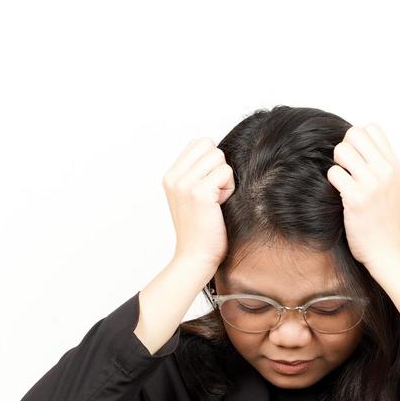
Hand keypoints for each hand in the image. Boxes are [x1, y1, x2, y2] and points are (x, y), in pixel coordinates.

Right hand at [162, 137, 235, 276]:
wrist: (195, 257)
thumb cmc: (200, 231)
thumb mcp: (191, 196)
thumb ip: (197, 173)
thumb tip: (215, 151)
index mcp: (170, 176)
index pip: (199, 142)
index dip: (212, 161)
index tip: (209, 185)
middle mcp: (174, 177)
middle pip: (210, 146)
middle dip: (219, 168)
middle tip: (214, 194)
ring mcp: (184, 184)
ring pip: (219, 157)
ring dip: (225, 179)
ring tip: (216, 201)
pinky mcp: (199, 192)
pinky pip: (226, 173)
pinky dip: (228, 189)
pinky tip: (219, 206)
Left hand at [326, 124, 399, 268]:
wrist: (387, 250)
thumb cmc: (388, 222)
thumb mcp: (396, 189)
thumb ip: (384, 168)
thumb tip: (367, 150)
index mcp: (394, 166)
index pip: (373, 128)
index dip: (359, 139)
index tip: (357, 157)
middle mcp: (385, 171)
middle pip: (354, 134)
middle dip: (345, 148)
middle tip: (346, 168)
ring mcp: (371, 184)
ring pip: (341, 151)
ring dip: (337, 165)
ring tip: (343, 182)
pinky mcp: (355, 198)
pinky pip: (334, 173)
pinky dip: (333, 182)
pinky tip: (340, 195)